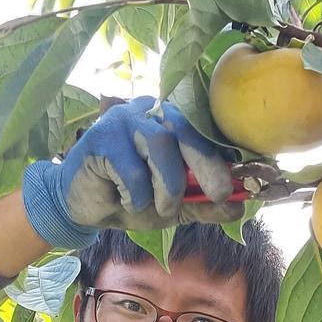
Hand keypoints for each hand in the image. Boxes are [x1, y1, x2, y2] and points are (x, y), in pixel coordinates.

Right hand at [20, 96, 243, 249]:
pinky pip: (130, 167)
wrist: (81, 208)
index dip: (221, 157)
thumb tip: (239, 208)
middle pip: (184, 130)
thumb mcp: (172, 207)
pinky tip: (124, 200)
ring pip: (160, 146)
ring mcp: (123, 120)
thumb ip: (202, 205)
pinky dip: (135, 194)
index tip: (237, 186)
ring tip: (159, 208)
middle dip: (206, 165)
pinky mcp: (100, 136)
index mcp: (169, 123)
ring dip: (167, 187)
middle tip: (219, 194)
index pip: (202, 132)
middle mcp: (148, 113)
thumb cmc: (128, 197)